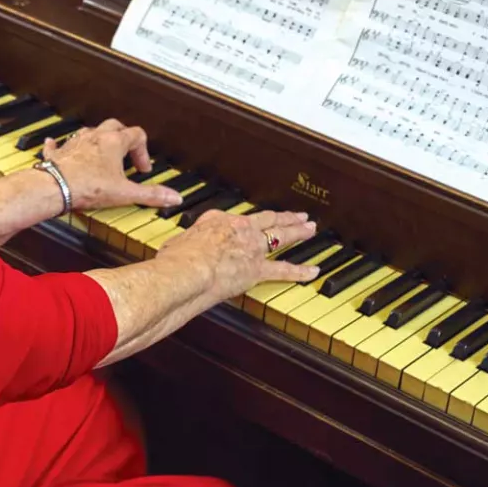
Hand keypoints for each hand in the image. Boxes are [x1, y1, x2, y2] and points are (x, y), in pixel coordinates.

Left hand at [42, 119, 178, 211]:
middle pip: (115, 126)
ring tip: (102, 154)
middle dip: (123, 138)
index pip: (137, 135)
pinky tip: (56, 144)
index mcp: (114, 142)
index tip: (142, 169)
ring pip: (90, 132)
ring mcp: (75, 142)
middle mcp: (95, 137)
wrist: (55, 187)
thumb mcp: (125, 193)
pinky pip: (59, 143)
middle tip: (126, 155)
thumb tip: (174, 197)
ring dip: (98, 140)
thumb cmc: (87, 186)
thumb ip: (151, 195)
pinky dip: (61, 144)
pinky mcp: (59, 152)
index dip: (143, 152)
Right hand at [155, 208, 318, 299]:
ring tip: (310, 228)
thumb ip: (182, 246)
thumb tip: (175, 252)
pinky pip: (284, 270)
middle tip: (298, 215)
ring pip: (281, 236)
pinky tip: (313, 271)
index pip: (234, 220)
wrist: (187, 271)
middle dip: (284, 217)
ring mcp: (252, 248)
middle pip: (267, 220)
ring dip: (298, 232)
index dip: (243, 222)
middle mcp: (239, 230)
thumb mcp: (175, 244)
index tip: (249, 223)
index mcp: (217, 220)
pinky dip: (300, 271)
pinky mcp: (258, 269)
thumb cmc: (176, 260)